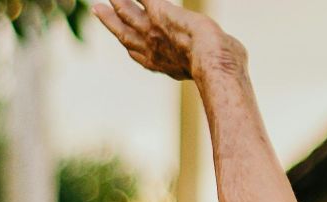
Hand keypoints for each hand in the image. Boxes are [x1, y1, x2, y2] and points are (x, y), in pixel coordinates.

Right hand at [92, 0, 240, 80]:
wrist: (215, 64)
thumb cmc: (223, 69)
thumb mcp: (217, 64)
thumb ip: (214, 58)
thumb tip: (229, 57)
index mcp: (166, 64)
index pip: (141, 55)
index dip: (131, 46)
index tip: (123, 42)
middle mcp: (153, 49)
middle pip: (125, 33)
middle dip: (111, 22)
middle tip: (98, 9)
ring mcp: (154, 31)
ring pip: (128, 14)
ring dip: (118, 3)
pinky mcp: (161, 12)